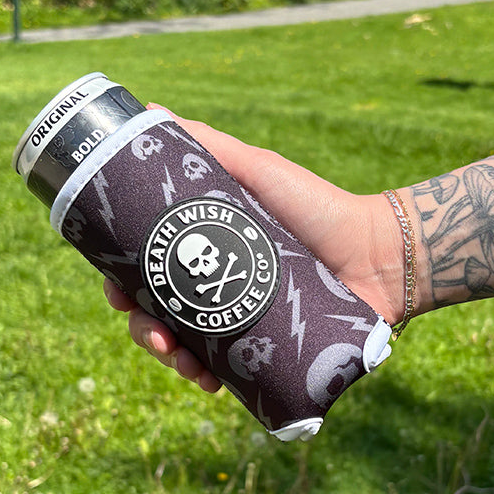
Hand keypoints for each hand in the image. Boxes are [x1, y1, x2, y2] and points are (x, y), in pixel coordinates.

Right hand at [103, 106, 404, 390]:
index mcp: (204, 247)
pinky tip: (208, 381)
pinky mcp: (263, 351)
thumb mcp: (259, 170)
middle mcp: (214, 285)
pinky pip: (223, 371)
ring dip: (169, 358)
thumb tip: (149, 113)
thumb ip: (209, 147)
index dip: (121, 281)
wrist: (378, 254)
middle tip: (151, 331)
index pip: (147, 268)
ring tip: (182, 361)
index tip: (115, 292)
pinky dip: (206, 377)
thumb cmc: (318, 206)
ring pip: (183, 346)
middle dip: (143, 328)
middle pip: (157, 313)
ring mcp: (237, 320)